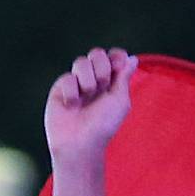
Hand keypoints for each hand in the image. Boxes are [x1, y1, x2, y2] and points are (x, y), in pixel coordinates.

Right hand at [45, 47, 133, 169]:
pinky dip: (72, 93)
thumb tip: (133, 58)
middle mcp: (94, 80)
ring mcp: (77, 83)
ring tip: (86, 98)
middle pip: (97, 53)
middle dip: (102, 68)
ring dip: (88, 81)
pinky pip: (67, 78)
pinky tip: (71, 106)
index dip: (116, 56)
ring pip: (81, 62)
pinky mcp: (61, 88)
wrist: (80, 142)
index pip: (114, 56)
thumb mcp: (120, 100)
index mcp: (112, 82)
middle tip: (102, 86)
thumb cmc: (103, 125)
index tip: (118, 67)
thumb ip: (124, 77)